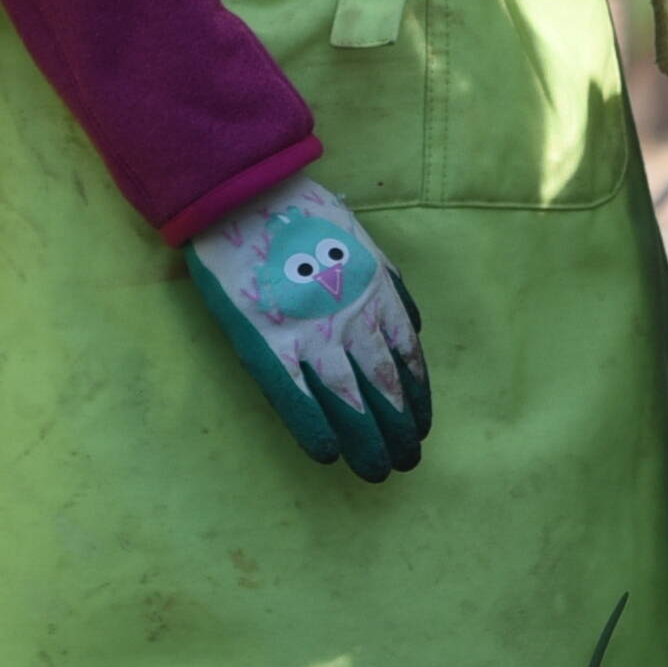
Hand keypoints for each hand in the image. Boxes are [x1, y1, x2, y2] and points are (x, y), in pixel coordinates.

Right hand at [182, 180, 430, 477]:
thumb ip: (389, 282)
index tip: (421, 425)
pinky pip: (295, 395)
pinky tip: (326, 454)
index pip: (406, 357)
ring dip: (367, 439)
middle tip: (407, 461)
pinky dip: (313, 426)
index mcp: (375, 294)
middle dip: (399, 428)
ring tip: (378, 471)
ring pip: (348, 399)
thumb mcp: (363, 240)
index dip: (416, 396)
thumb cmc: (303, 214)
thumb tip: (414, 325)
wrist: (246, 196)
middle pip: (383, 386)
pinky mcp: (266, 343)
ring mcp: (308, 335)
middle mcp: (350, 320)